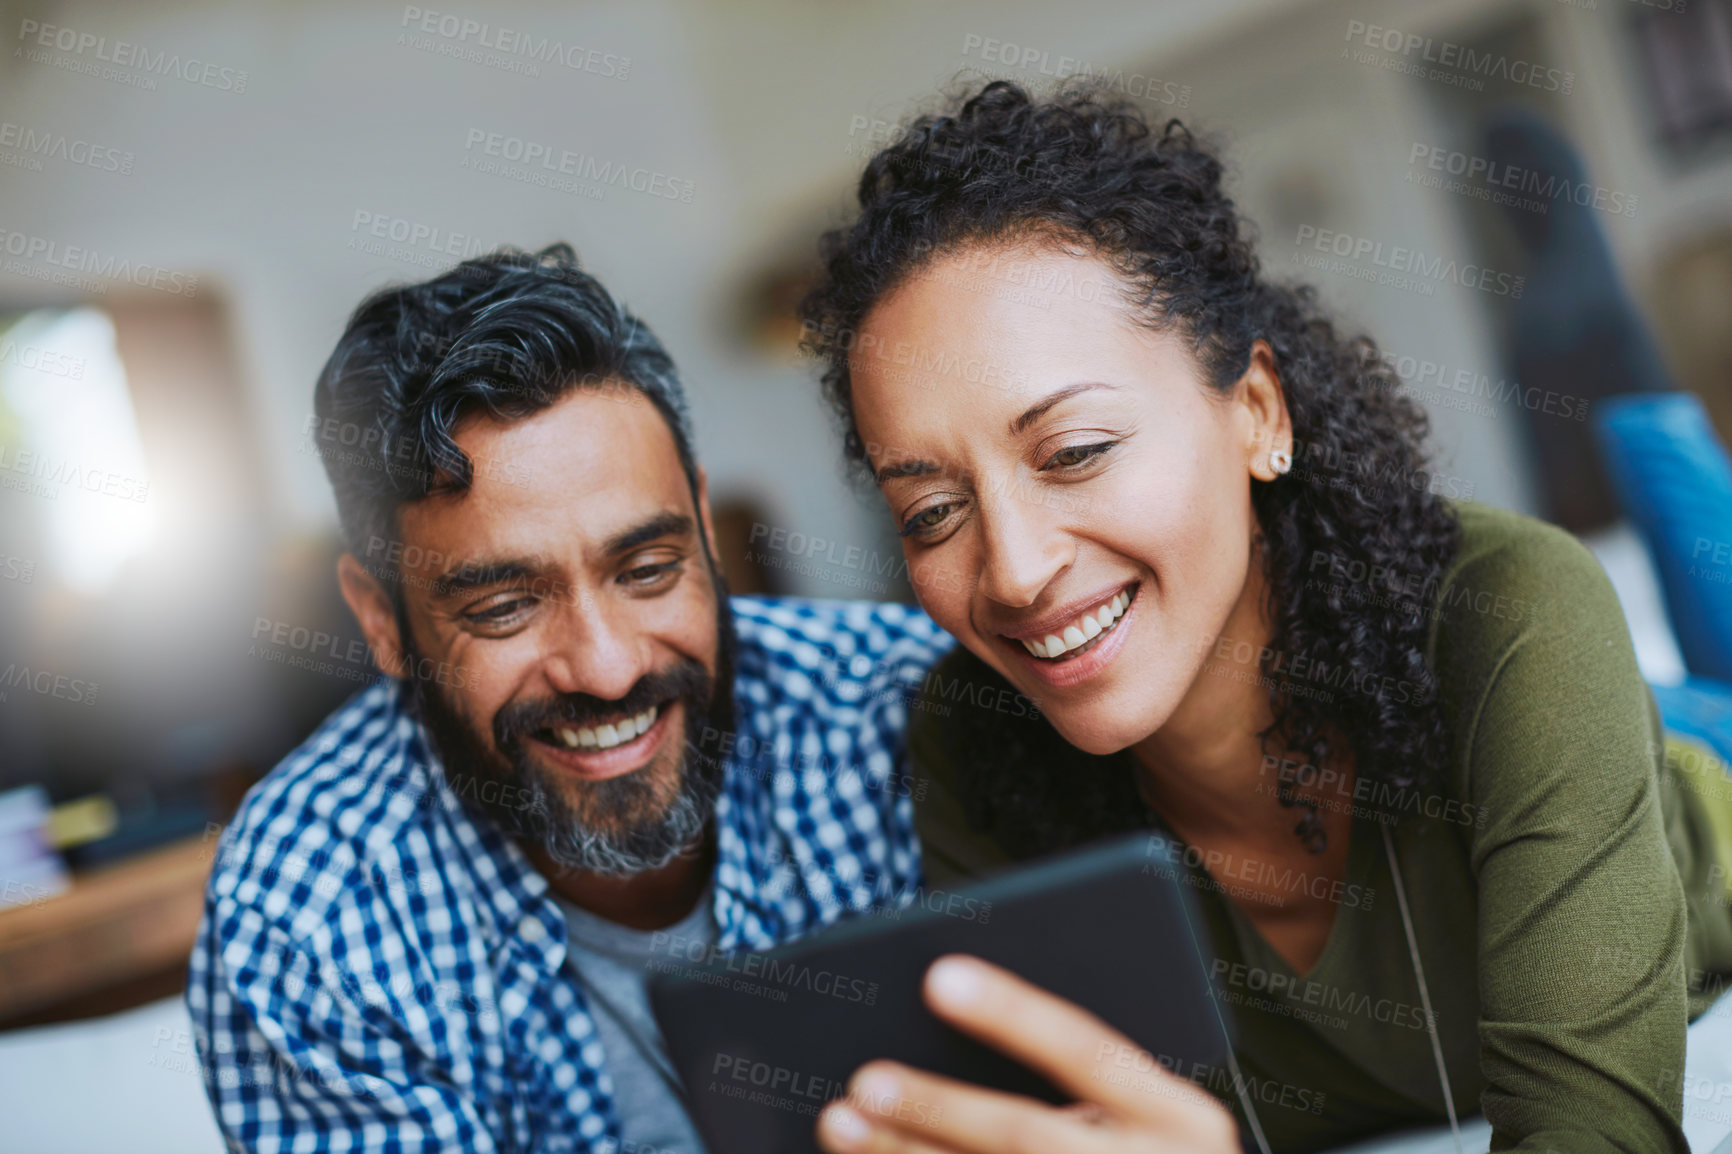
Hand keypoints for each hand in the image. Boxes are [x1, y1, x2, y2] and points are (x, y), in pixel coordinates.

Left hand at [815, 955, 1239, 1153]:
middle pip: (1026, 1135)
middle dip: (940, 1106)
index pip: (1088, 1052)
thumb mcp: (1153, 1113)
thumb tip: (954, 1000)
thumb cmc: (1155, 1150)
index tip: (937, 976)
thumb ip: (1085, 1073)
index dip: (1013, 1013)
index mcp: (1180, 1120)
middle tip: (865, 1076)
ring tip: (840, 1121)